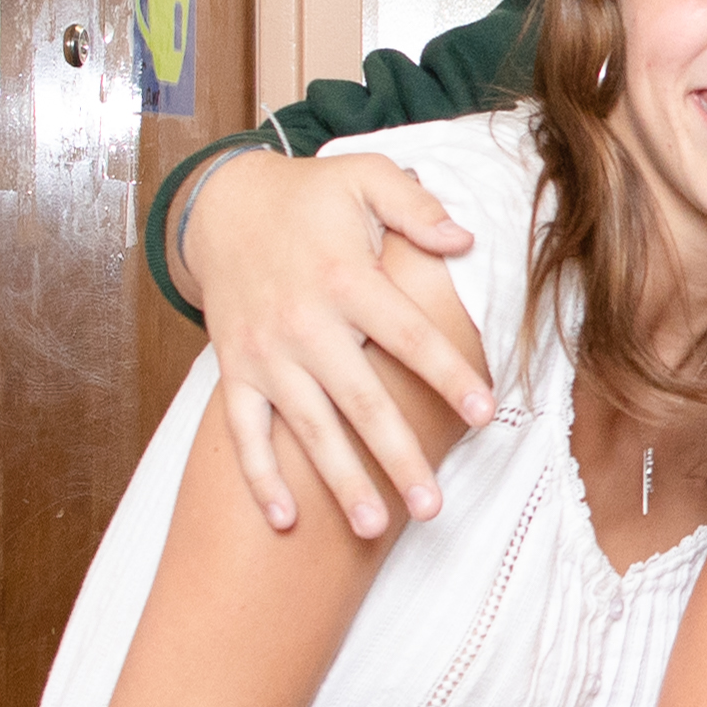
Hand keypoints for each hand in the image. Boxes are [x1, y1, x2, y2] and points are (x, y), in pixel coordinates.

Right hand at [185, 147, 486, 537]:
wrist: (222, 206)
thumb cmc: (309, 197)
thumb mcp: (366, 178)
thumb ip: (416, 208)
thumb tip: (465, 239)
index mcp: (347, 279)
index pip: (408, 336)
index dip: (447, 374)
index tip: (484, 412)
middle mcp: (305, 324)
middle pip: (360, 400)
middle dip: (397, 456)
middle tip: (433, 506)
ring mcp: (266, 353)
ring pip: (308, 428)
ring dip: (339, 480)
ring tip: (375, 527)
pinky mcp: (235, 371)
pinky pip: (244, 431)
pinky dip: (259, 476)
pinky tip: (284, 520)